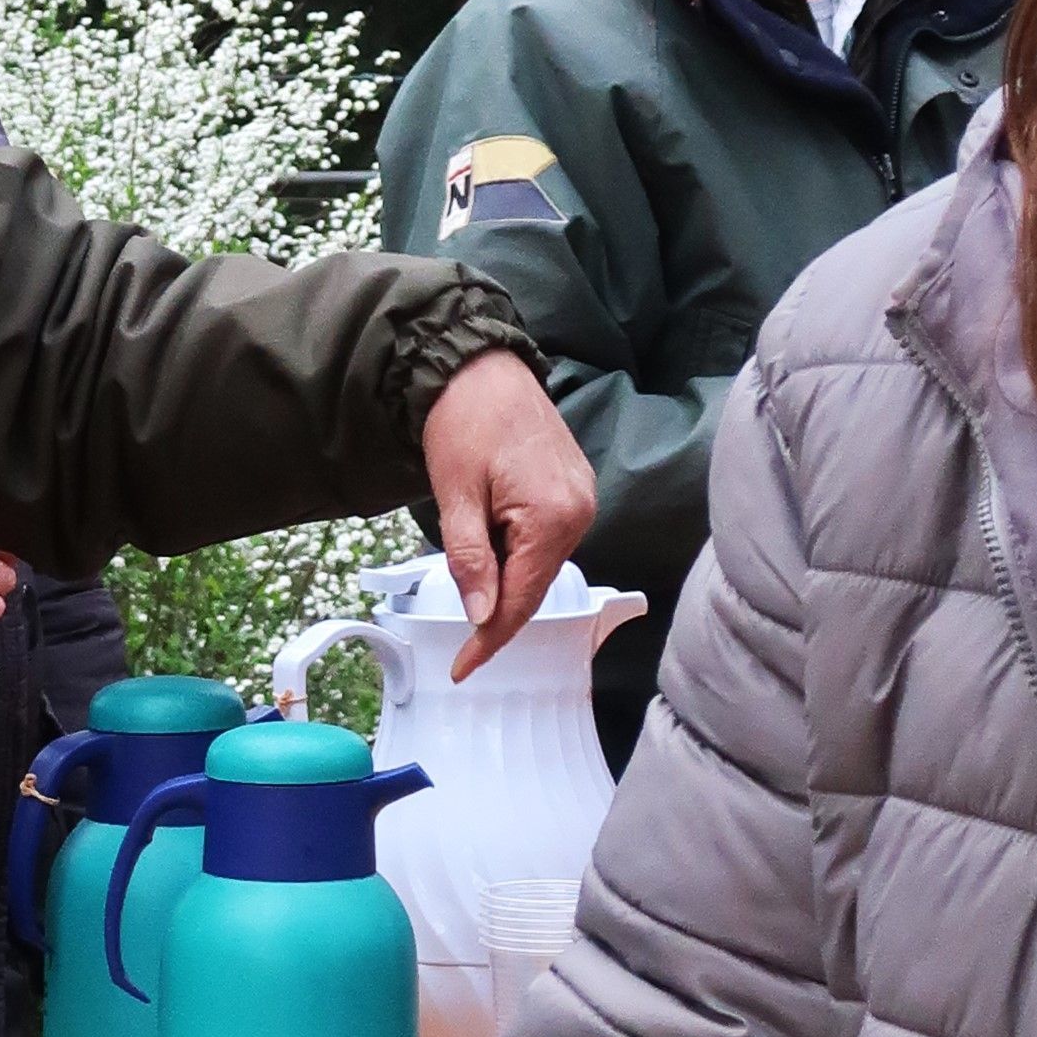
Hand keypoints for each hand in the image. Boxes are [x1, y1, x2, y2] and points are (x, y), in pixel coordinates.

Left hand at [423, 346, 597, 678]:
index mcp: (553, 516)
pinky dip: (515, 552)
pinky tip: (489, 536)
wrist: (481, 368)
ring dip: (503, 574)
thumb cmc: (464, 422)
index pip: (521, 599)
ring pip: (538, 565)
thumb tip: (480, 616)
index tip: (461, 668)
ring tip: (468, 540)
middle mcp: (580, 512)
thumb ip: (469, 560)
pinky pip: (544, 540)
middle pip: (534, 586)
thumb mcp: (455, 497)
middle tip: (455, 626)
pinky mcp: (574, 491)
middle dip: (494, 607)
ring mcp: (582, 500)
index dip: (489, 640)